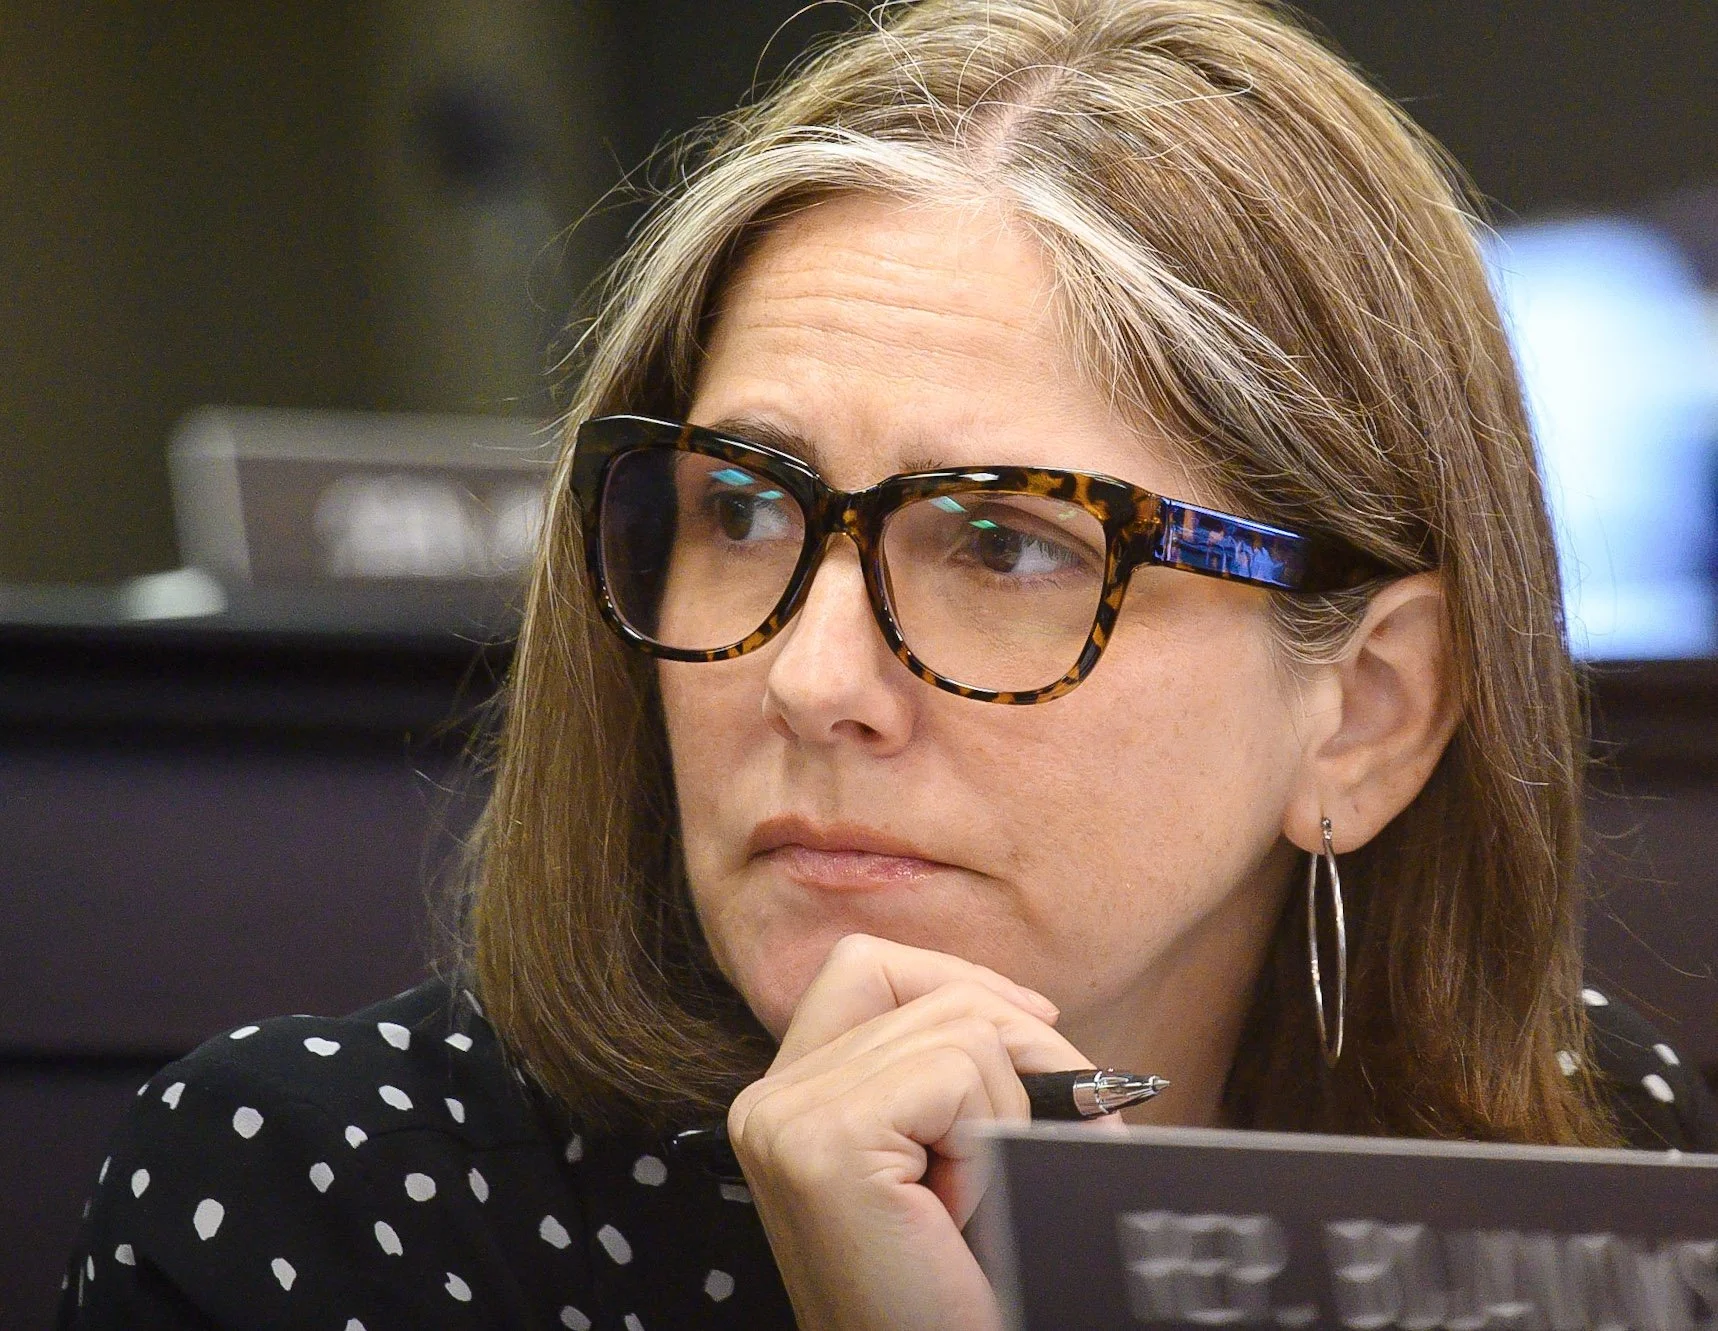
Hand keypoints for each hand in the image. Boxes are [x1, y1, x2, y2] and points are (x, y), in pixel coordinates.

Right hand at [726, 934, 1104, 1330]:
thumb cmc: (943, 1287)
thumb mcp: (936, 1154)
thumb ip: (945, 1070)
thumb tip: (1033, 1011)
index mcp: (787, 1096)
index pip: (867, 966)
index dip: (957, 980)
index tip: (1032, 1021)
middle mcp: (769, 1099)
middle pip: (930, 992)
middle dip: (1022, 1052)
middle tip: (1060, 1128)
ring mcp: (787, 1117)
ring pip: (959, 1026)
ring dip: (1004, 1112)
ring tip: (971, 1197)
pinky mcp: (827, 1141)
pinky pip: (958, 1070)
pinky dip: (990, 1135)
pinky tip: (958, 1208)